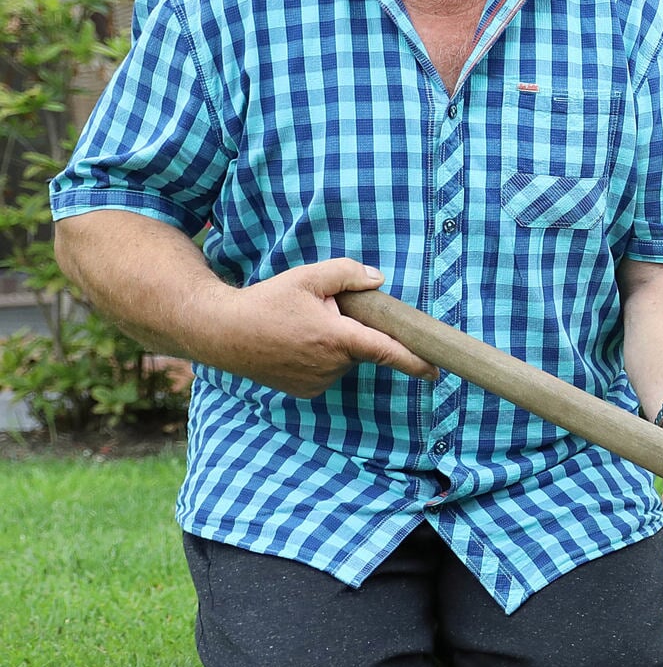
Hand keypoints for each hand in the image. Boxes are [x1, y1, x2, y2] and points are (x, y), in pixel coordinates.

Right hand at [196, 260, 438, 396]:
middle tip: (321, 312)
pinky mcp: (304, 391)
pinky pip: (327, 371)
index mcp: (337, 339)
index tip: (437, 371)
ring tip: (300, 328)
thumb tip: (378, 281)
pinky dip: (320, 357)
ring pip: (344, 359)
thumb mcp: (308, 276)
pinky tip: (294, 344)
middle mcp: (330, 366)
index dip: (415, 361)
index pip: (386, 352)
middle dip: (353, 330)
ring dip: (335, 344)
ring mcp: (317, 382)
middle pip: (362, 347)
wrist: (222, 332)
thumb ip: (348, 274)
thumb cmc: (267, 302)